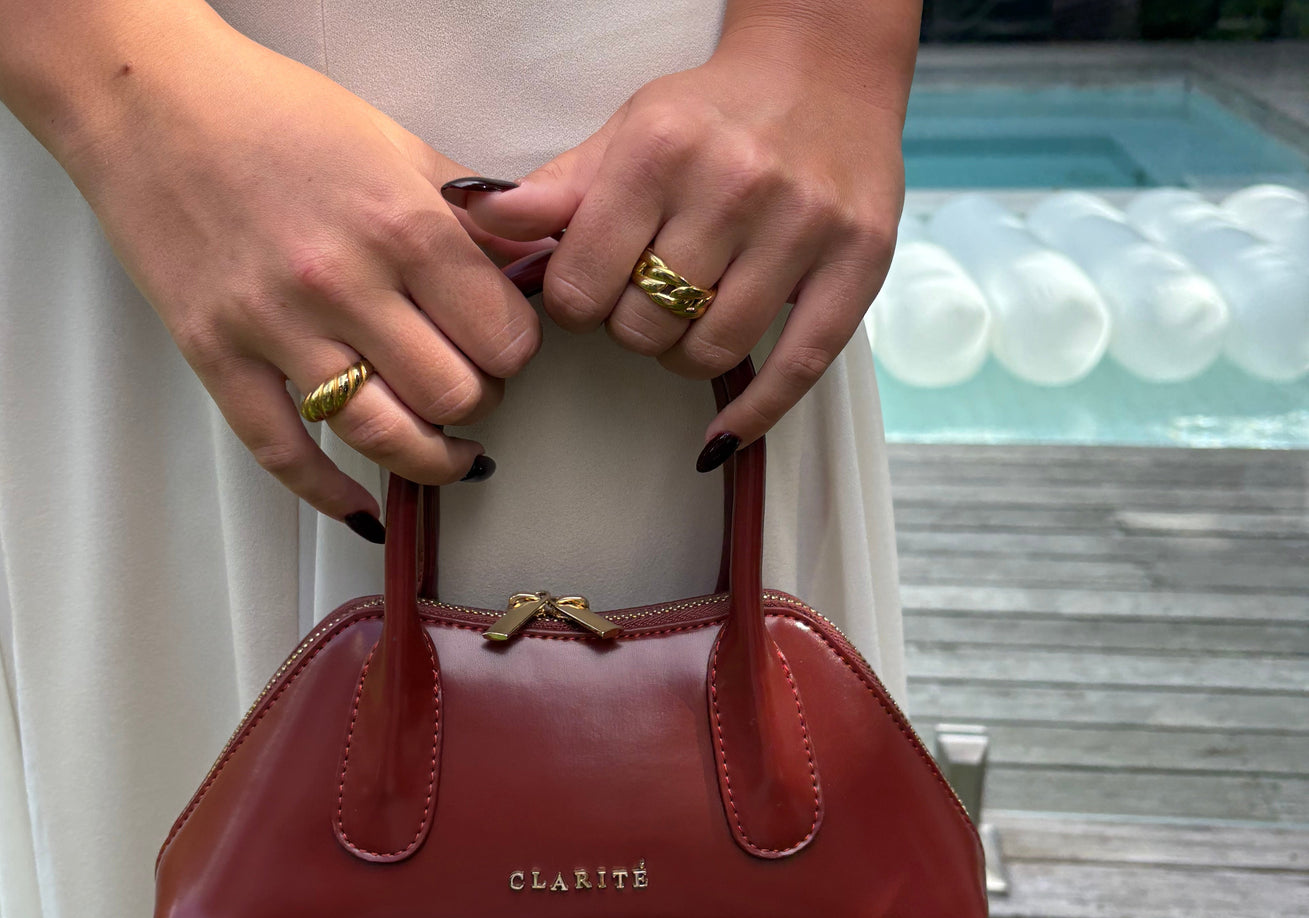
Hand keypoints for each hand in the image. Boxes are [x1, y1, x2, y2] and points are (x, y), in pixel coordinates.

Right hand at [57, 16, 546, 531]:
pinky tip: (363, 507)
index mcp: (401, 224)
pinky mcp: (218, 355)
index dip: (516, 352)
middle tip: (472, 387)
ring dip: (431, 459)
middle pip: (454, 396)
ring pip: (383, 436)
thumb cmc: (270, 112)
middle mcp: (343, 282)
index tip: (506, 347)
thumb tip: (533, 259)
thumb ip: (469, 213)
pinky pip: (282, 453)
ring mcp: (275, 326)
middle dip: (480, 404)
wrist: (145, 100)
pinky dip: (329, 494)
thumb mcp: (393, 142)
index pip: (502, 336)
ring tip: (447, 453)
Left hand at [448, 32, 907, 464]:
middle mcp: (735, 186)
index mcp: (660, 152)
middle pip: (645, 326)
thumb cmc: (713, 112)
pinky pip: (798, 368)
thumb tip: (471, 210)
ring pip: (711, 353)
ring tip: (690, 320)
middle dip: (632, 327)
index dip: (575, 303)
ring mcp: (802, 227)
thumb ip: (553, 191)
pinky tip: (722, 434)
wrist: (825, 71)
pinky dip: (753, 414)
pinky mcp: (858, 262)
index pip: (582, 284)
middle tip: (646, 300)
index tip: (591, 290)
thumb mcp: (624, 136)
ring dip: (684, 357)